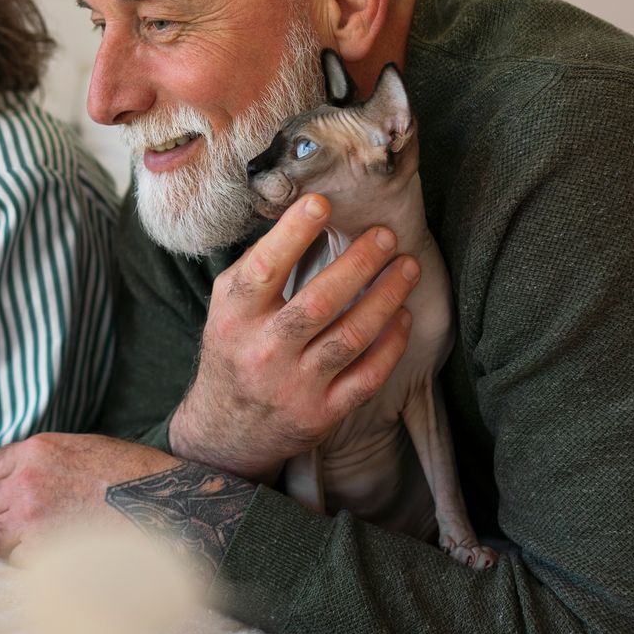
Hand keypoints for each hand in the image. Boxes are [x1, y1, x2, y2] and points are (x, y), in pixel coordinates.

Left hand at [0, 433, 177, 560]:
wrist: (165, 506)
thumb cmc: (132, 477)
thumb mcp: (81, 450)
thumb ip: (42, 463)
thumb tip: (12, 484)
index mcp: (36, 451)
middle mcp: (26, 481)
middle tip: (9, 530)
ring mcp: (32, 518)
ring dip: (7, 544)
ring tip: (34, 547)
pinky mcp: (43, 552)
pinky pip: (18, 561)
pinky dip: (30, 564)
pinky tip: (55, 559)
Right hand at [169, 194, 419, 478]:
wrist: (226, 430)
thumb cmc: (234, 351)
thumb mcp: (226, 309)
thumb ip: (257, 270)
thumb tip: (304, 218)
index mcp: (234, 318)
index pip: (263, 270)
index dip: (292, 234)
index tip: (321, 203)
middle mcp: (263, 352)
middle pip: (318, 303)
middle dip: (358, 264)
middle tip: (386, 235)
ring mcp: (294, 386)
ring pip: (350, 337)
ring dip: (385, 298)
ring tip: (407, 267)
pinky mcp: (321, 413)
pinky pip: (366, 376)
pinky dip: (390, 345)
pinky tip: (404, 316)